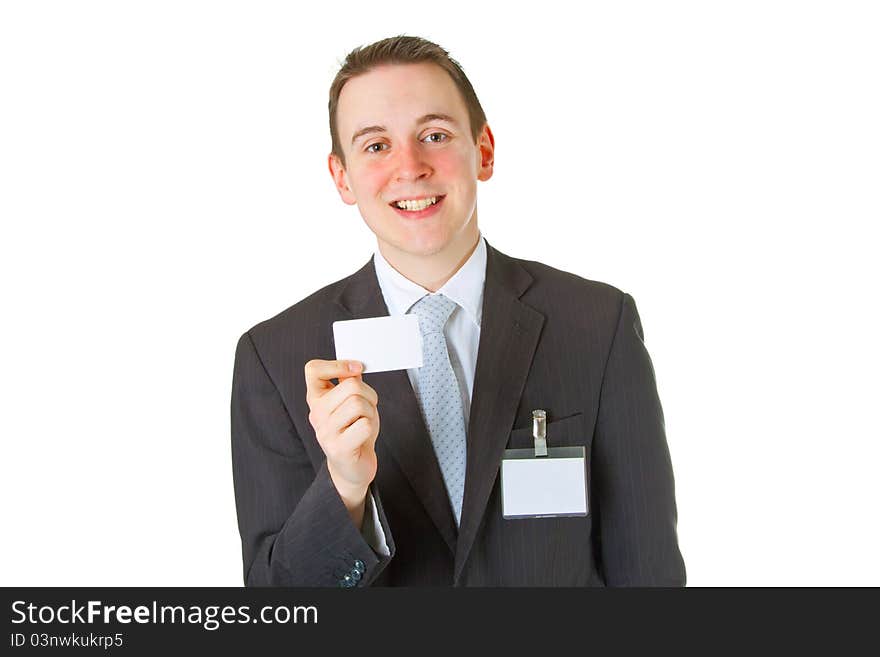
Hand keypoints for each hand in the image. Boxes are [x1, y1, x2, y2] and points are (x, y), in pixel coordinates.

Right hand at [304, 359, 379, 515]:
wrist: (353, 467)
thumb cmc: (354, 431)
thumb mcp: (352, 402)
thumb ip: (350, 383)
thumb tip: (355, 365)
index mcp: (316, 399)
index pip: (313, 369)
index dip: (337, 364)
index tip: (356, 369)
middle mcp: (316, 413)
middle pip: (351, 386)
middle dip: (369, 395)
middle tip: (368, 407)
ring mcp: (325, 431)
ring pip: (359, 404)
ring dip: (371, 412)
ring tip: (365, 422)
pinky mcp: (337, 448)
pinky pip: (364, 425)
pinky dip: (371, 428)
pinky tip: (363, 436)